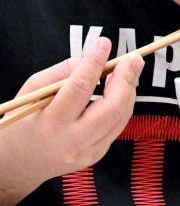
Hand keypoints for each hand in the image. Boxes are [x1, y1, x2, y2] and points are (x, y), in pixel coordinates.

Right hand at [0, 37, 141, 205]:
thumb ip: (62, 72)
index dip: (95, 62)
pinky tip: (121, 89)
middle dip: (126, 79)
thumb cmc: (24, 120)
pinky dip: (123, 104)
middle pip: (111, 107)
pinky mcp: (97, 154)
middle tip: (133, 58)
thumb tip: (93, 59)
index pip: (80, 88)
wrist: (19, 162)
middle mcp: (72, 141)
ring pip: (121, 116)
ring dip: (129, 89)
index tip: (104, 43)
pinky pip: (118, 125)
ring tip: (129, 69)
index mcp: (50, 123)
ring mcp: (87, 151)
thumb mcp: (32, 92)